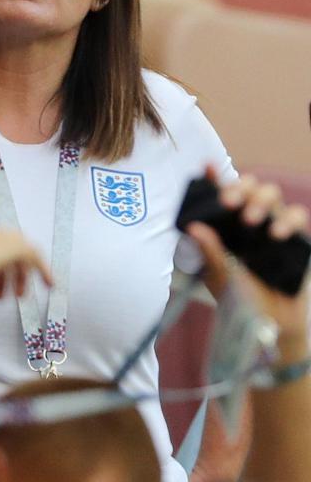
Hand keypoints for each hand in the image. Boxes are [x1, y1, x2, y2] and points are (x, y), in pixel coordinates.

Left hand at [186, 167, 309, 357]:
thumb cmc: (240, 299)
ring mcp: (273, 227)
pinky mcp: (296, 238)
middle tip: (229, 203)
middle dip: (238, 187)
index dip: (213, 178)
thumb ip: (209, 250)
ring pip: (272, 194)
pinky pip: (298, 215)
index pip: (220, 195)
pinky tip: (277, 234)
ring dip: (261, 200)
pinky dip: (288, 219)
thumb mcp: (219, 275)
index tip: (207, 167)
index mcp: (225, 227)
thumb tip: (194, 226)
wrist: (272, 325)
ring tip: (251, 221)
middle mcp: (248, 222)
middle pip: (248, 186)